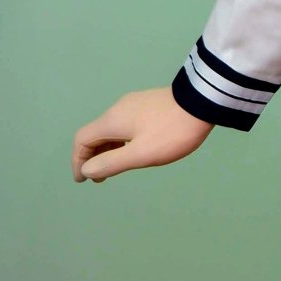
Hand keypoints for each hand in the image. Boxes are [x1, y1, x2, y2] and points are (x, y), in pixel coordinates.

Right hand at [72, 87, 214, 182]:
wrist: (202, 102)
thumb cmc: (171, 132)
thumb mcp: (141, 154)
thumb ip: (112, 163)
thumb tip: (86, 170)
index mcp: (112, 121)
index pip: (82, 139)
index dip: (78, 160)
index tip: (83, 179)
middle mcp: (118, 109)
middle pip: (95, 133)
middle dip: (93, 156)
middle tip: (100, 178)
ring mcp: (134, 104)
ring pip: (111, 129)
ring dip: (108, 149)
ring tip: (116, 168)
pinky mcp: (148, 104)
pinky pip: (124, 124)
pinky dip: (120, 140)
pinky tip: (133, 149)